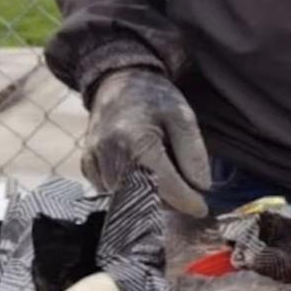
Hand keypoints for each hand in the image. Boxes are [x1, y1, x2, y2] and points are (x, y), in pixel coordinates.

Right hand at [82, 68, 210, 215]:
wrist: (117, 81)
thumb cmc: (154, 98)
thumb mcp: (183, 117)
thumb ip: (194, 153)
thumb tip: (200, 188)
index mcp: (136, 141)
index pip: (165, 186)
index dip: (187, 201)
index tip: (202, 208)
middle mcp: (109, 155)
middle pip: (145, 198)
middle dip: (169, 200)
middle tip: (186, 187)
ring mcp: (94, 163)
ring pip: (128, 200)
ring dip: (150, 196)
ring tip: (162, 171)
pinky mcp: (88, 168)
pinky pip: (113, 193)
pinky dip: (131, 190)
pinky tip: (142, 171)